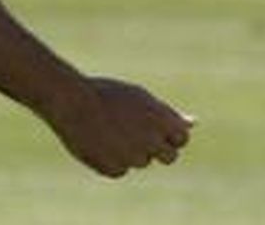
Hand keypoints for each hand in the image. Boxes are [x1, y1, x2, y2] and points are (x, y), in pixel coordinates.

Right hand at [44, 75, 193, 177]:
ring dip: (131, 151)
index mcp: (162, 119)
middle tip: (137, 136)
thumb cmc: (106, 94)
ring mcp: (133, 157)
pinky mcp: (115, 169)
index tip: (157, 130)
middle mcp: (152, 141)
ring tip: (110, 131)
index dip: (170, 136)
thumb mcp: (139, 98)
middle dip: (157, 149)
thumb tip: (193, 123)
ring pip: (141, 161)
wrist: (71, 102)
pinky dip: (112, 159)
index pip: (182, 138)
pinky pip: (120, 169)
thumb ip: (167, 114)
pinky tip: (98, 141)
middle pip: (169, 157)